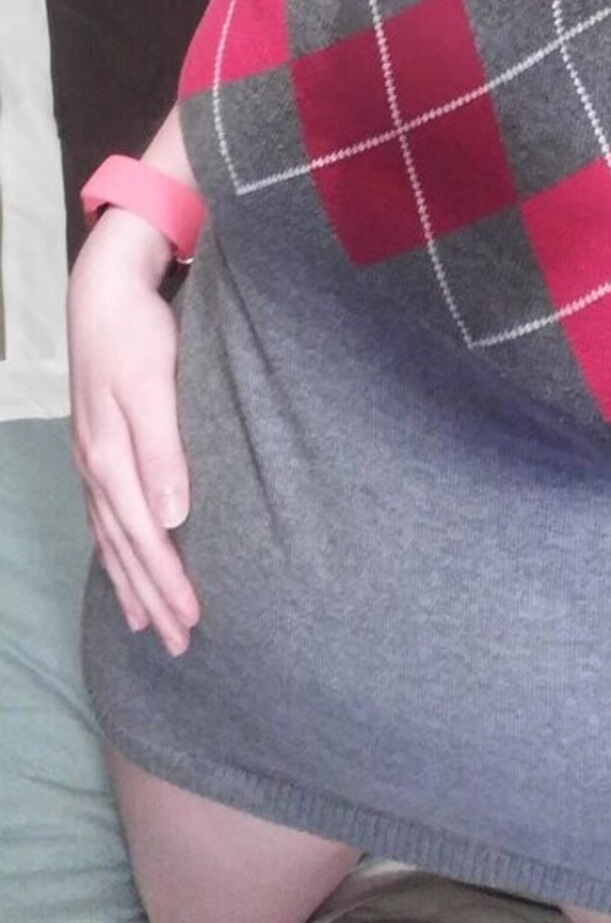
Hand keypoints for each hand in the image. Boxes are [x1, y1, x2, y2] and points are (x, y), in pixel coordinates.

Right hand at [68, 208, 200, 654]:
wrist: (103, 290)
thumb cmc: (137, 332)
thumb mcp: (152, 386)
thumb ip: (162, 450)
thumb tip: (172, 518)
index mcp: (111, 458)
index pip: (144, 539)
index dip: (167, 583)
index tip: (193, 622)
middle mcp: (96, 467)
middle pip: (126, 549)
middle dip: (152, 599)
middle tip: (181, 645)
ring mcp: (92, 458)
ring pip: (111, 538)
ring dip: (130, 583)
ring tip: (146, 625)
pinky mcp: (97, 445)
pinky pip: (103, 516)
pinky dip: (114, 550)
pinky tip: (121, 564)